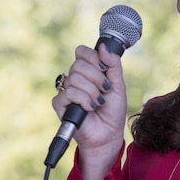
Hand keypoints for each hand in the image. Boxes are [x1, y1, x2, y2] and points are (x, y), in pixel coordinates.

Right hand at [52, 43, 125, 179]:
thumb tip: (103, 46)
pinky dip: (83, 100)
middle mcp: (75, 79)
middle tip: (104, 90)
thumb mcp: (118, 85)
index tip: (104, 69)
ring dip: (92, 91)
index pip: (82, 52)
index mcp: (88, 71)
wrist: (109, 134)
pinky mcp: (60, 104)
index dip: (93, 57)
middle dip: (97, 77)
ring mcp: (66, 91)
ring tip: (98, 102)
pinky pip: (69, 92)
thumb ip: (113, 64)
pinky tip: (89, 108)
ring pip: (75, 78)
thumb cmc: (113, 111)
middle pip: (79, 64)